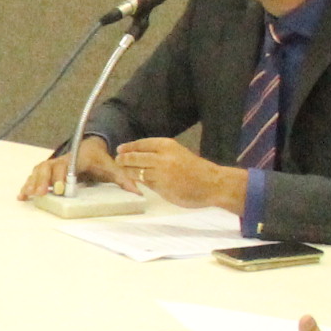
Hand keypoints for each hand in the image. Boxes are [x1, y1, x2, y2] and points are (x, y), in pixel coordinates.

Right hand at [20, 136, 114, 200]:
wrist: (89, 148)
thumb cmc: (99, 159)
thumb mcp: (112, 167)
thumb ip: (123, 179)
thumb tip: (137, 192)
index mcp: (76, 158)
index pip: (67, 166)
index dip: (62, 177)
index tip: (61, 189)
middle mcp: (61, 160)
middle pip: (48, 168)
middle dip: (44, 181)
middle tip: (42, 194)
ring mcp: (53, 165)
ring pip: (39, 171)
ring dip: (33, 183)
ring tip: (28, 195)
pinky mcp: (47, 171)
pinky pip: (35, 176)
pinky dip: (28, 184)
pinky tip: (22, 196)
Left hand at [111, 138, 247, 213]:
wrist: (212, 184)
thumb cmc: (198, 169)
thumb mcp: (179, 153)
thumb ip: (161, 154)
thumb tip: (141, 157)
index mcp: (167, 145)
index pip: (142, 144)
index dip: (129, 147)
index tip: (120, 149)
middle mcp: (161, 156)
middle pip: (134, 157)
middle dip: (123, 159)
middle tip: (117, 161)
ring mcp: (160, 172)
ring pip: (136, 171)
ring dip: (127, 171)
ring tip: (122, 172)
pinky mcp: (161, 187)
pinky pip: (145, 183)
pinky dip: (137, 182)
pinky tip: (133, 182)